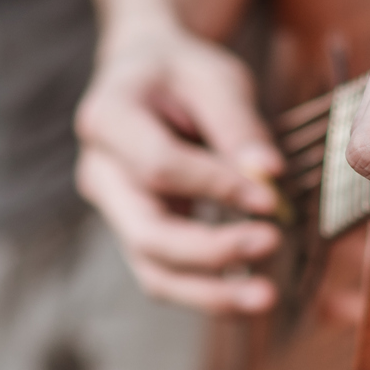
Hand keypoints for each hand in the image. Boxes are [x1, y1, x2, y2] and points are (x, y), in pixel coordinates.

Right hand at [75, 21, 285, 313]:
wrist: (145, 76)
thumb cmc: (180, 71)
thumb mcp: (212, 77)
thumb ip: (238, 124)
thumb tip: (269, 175)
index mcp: (105, 119)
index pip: (159, 167)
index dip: (215, 186)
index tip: (270, 196)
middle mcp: (99, 173)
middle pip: (146, 233)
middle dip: (210, 251)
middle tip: (270, 244)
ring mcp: (114, 211)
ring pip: (152, 271)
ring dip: (209, 292)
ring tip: (265, 298)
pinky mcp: (138, 234)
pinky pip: (168, 275)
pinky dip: (209, 291)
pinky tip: (251, 294)